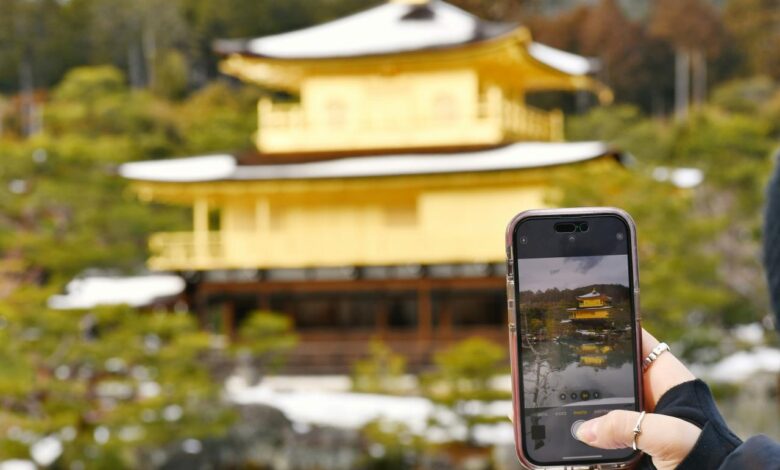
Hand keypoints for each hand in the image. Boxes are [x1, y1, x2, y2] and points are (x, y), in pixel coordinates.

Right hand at [575, 329, 699, 469]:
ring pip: (605, 408)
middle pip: (615, 376)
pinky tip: (576, 440)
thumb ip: (628, 425)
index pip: (640, 344)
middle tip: (566, 373)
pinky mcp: (633, 446)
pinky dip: (591, 439)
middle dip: (592, 377)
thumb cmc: (706, 456)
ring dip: (588, 413)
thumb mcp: (669, 435)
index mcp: (668, 381)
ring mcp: (642, 422)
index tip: (589, 325)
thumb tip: (586, 430)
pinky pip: (605, 436)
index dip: (618, 331)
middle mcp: (652, 398)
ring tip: (567, 411)